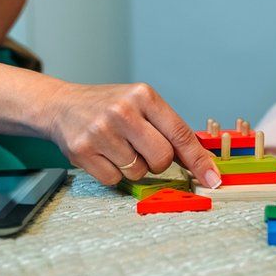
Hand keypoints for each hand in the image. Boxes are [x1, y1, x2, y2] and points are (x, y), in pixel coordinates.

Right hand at [44, 82, 221, 187]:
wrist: (62, 105)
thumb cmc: (109, 107)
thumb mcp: (141, 106)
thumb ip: (169, 129)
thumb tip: (202, 162)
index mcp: (143, 96)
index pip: (180, 134)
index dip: (199, 160)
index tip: (212, 178)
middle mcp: (122, 111)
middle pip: (162, 158)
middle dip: (158, 162)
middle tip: (143, 149)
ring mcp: (101, 131)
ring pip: (138, 172)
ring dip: (133, 166)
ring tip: (118, 147)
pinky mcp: (82, 151)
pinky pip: (114, 179)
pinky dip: (113, 173)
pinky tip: (103, 154)